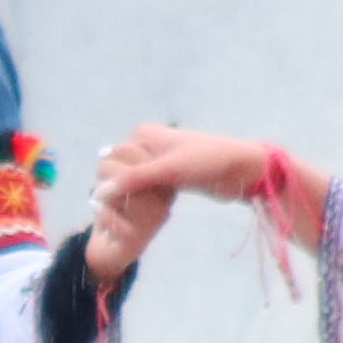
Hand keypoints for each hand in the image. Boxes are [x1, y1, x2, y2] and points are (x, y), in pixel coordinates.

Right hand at [91, 125, 280, 212]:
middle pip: (120, 172)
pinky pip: (147, 189)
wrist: (242, 168)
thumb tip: (100, 193)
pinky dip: (149, 200)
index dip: (118, 183)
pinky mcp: (167, 174)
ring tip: (155, 206)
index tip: (136, 197)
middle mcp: (146, 143)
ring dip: (139, 197)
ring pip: (134, 183)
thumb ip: (133, 180)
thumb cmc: (207, 162)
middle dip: (128, 191)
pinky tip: (160, 209)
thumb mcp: (169, 170)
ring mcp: (156, 159)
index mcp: (142, 134)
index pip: (111, 161)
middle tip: (150, 202)